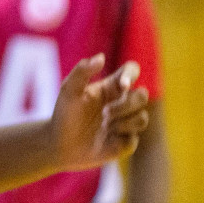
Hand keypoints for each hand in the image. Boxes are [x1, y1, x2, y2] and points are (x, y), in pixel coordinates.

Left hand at [51, 55, 150, 171]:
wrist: (60, 145)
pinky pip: (134, 139)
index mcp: (111, 87)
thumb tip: (101, 57)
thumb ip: (82, 71)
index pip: (131, 70)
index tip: (122, 85)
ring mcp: (126, 122)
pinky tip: (105, 140)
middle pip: (142, 95)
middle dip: (125, 105)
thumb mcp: (69, 91)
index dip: (131, 75)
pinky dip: (119, 140)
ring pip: (142, 118)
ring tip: (103, 126)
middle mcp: (122, 102)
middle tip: (104, 113)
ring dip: (122, 123)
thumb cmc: (64, 115)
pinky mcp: (127, 141)